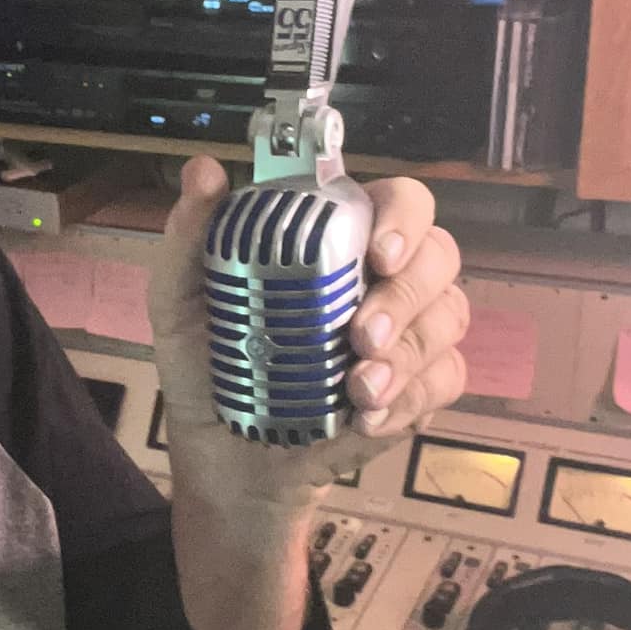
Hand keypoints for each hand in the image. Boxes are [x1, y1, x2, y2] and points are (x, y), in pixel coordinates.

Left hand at [149, 156, 470, 512]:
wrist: (225, 459)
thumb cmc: (211, 368)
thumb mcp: (182, 303)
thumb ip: (190, 238)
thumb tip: (204, 170)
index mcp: (337, 240)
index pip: (400, 201)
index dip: (403, 218)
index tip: (377, 254)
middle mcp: (383, 277)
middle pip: (439, 256)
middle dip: (405, 297)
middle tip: (359, 337)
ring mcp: (407, 333)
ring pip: (448, 317)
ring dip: (407, 354)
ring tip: (358, 391)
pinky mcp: (417, 390)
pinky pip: (446, 379)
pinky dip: (411, 399)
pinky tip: (367, 420)